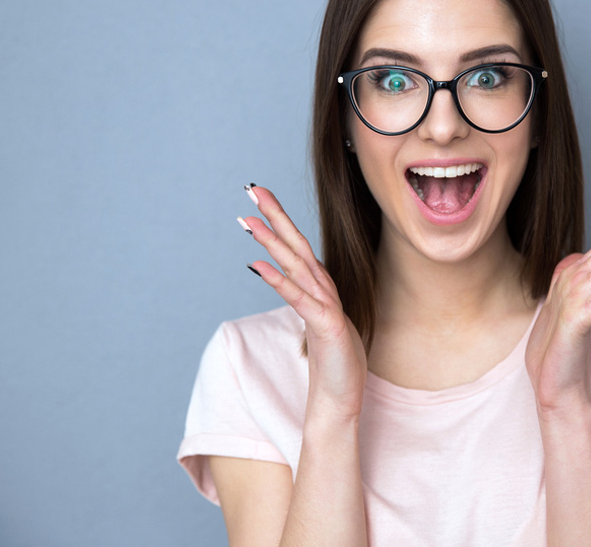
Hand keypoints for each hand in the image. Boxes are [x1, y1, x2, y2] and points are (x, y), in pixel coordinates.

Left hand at [239, 185, 366, 422]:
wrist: (341, 401)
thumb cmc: (332, 366)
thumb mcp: (319, 325)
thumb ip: (309, 302)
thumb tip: (294, 285)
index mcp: (319, 290)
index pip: (297, 247)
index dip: (280, 221)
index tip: (258, 200)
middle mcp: (324, 292)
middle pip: (297, 245)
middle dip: (275, 215)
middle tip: (252, 189)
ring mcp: (327, 307)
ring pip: (297, 266)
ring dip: (273, 241)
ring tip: (249, 220)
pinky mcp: (327, 326)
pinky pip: (299, 299)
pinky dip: (278, 280)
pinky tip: (257, 266)